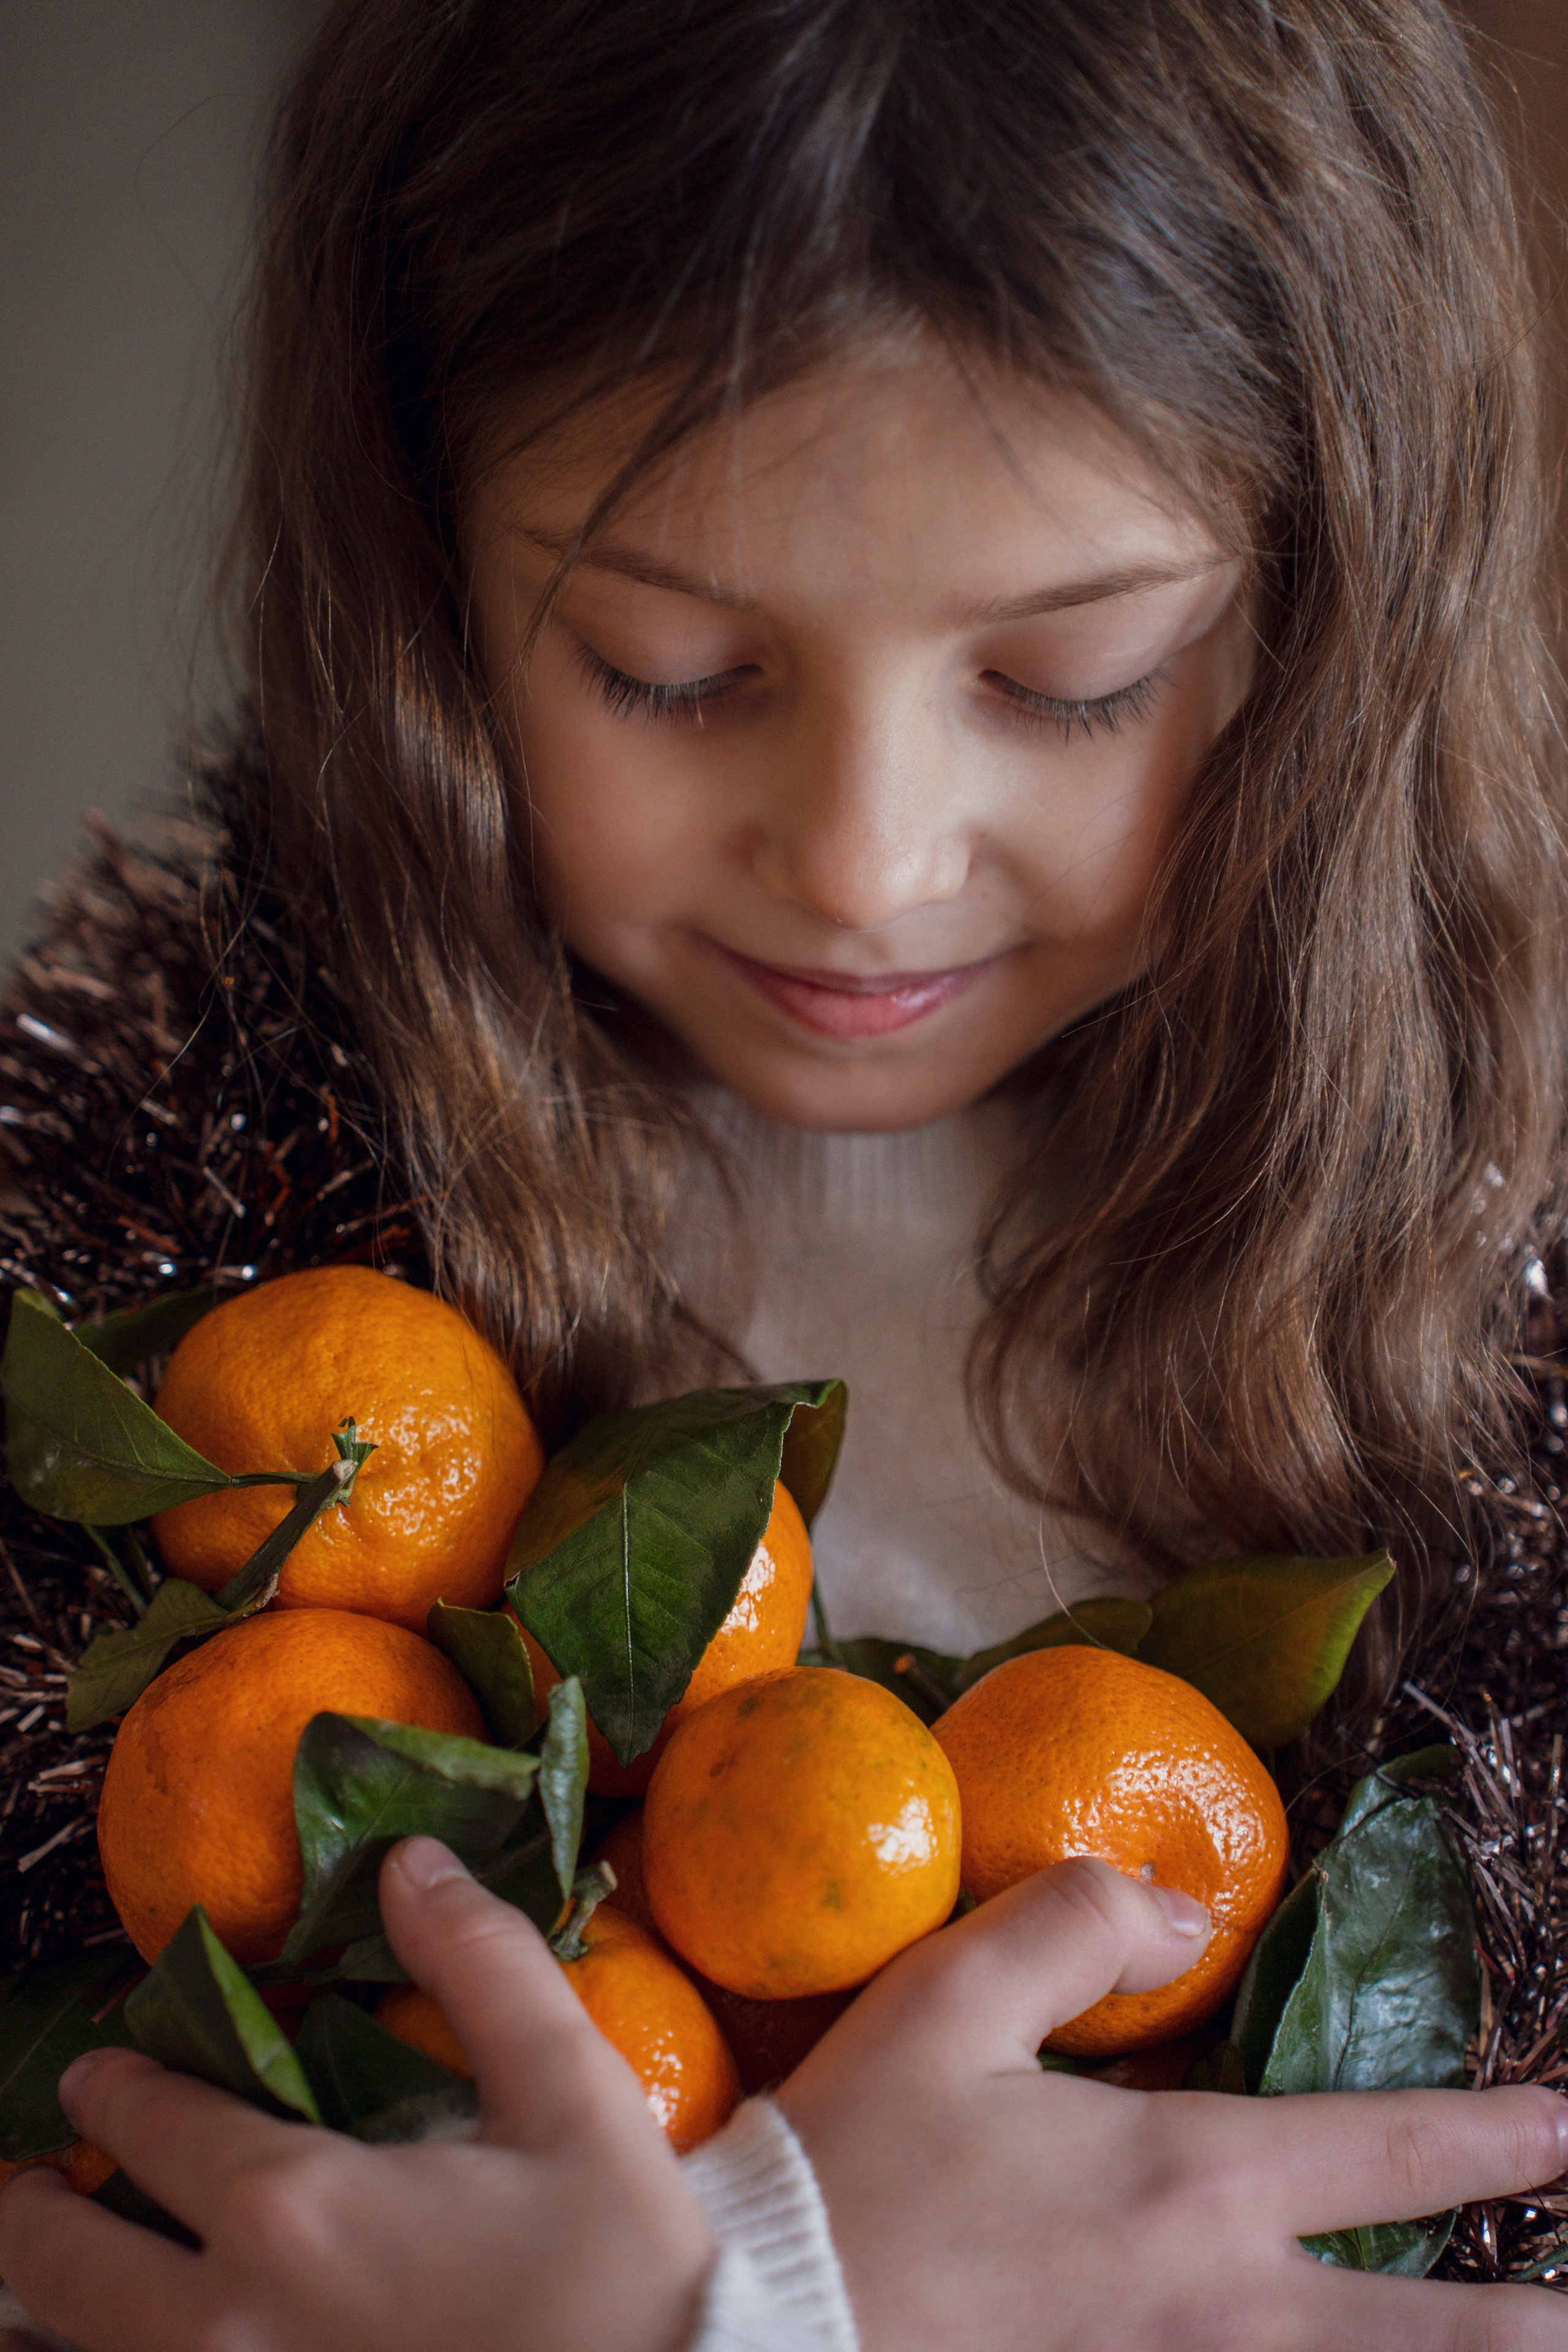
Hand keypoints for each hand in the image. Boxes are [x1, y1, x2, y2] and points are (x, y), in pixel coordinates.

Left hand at [0, 1840, 713, 2351]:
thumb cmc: (622, 2262)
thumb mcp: (569, 2091)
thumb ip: (481, 1961)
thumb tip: (409, 1858)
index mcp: (295, 2213)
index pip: (152, 2129)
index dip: (112, 2091)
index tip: (96, 2075)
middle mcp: (231, 2330)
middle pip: (61, 2271)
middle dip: (30, 2215)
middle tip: (28, 2186)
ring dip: (42, 2319)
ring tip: (35, 2297)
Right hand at [778, 1857, 1567, 2351]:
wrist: (753, 2334)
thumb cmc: (857, 2164)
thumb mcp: (946, 1999)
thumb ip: (1072, 1922)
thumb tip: (1178, 1912)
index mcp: (1189, 2180)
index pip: (1390, 2149)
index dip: (1505, 2136)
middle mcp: (1218, 2306)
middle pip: (1430, 2337)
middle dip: (1534, 2326)